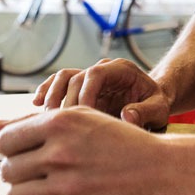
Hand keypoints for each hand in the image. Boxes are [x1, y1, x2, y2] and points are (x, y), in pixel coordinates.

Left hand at [0, 107, 173, 194]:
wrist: (163, 172)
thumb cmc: (120, 142)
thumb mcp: (82, 118)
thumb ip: (35, 121)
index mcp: (59, 124)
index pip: (5, 140)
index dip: (10, 147)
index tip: (21, 151)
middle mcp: (59, 154)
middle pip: (8, 169)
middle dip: (19, 170)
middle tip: (38, 170)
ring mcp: (66, 188)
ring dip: (26, 192)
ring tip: (45, 187)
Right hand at [33, 58, 170, 129]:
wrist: (152, 101)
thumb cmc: (156, 105)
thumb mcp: (159, 108)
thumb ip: (146, 112)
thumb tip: (127, 117)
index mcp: (120, 69)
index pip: (95, 73)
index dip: (84, 93)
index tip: (82, 116)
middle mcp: (101, 69)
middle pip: (75, 78)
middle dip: (66, 101)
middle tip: (61, 126)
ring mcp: (89, 78)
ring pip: (62, 79)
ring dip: (52, 97)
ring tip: (46, 119)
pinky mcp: (80, 88)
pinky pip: (58, 84)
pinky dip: (46, 92)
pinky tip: (35, 105)